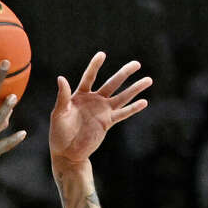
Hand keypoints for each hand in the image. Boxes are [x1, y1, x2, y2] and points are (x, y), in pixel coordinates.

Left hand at [49, 52, 151, 167]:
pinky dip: (133, 108)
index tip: (102, 54)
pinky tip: (144, 102)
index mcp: (80, 95)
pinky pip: (122, 114)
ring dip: (135, 89)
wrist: (67, 152)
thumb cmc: (59, 133)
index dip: (95, 66)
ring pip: (122, 97)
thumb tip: (61, 78)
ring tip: (148, 79)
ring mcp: (102, 111)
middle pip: (112, 83)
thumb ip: (62, 96)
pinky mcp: (107, 122)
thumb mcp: (58, 113)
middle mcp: (94, 100)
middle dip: (124, 73)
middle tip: (137, 64)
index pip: (89, 77)